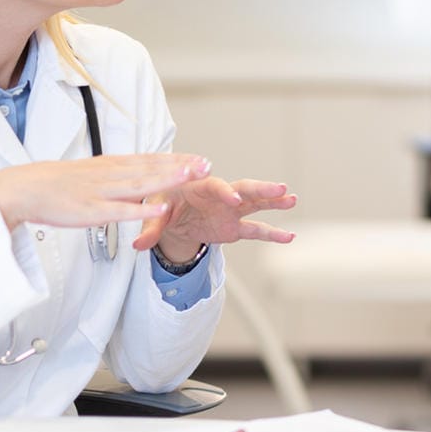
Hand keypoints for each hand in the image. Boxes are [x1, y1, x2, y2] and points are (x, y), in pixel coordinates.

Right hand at [0, 154, 207, 231]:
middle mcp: (110, 174)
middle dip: (180, 167)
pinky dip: (142, 208)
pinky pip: (120, 210)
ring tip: (192, 176)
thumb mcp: (90, 174)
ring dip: (167, 179)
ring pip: (140, 184)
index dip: (176, 160)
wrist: (23, 189)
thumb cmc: (56, 185)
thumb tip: (135, 174)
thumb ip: (114, 174)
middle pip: (151, 168)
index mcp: (110, 166)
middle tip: (207, 165)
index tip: (199, 159)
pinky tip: (161, 208)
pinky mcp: (91, 210)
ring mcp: (101, 191)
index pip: (150, 160)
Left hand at [132, 174, 296, 260]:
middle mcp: (220, 195)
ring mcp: (231, 210)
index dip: (225, 192)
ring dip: (274, 202)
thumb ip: (150, 230)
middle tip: (280, 189)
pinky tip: (289, 236)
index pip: (215, 186)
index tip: (235, 200)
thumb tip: (138, 246)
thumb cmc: (163, 204)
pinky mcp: (235, 226)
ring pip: (256, 204)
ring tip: (292, 200)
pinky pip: (256, 229)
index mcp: (200, 185)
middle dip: (261, 189)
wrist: (170, 214)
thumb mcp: (154, 214)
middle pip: (243, 189)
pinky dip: (272, 233)